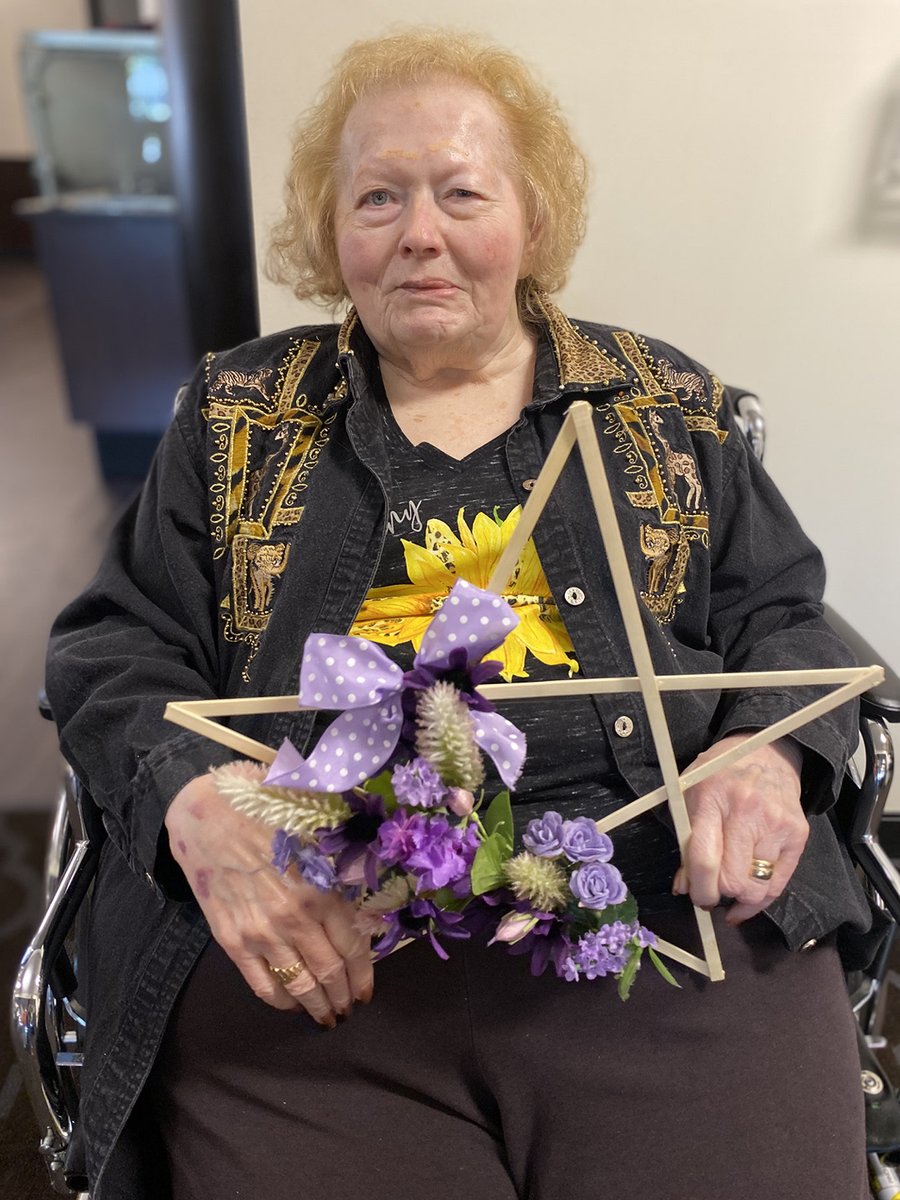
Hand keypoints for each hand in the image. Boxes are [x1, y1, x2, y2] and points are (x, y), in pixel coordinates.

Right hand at [165, 774, 373, 1024]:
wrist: (207, 813)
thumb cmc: (269, 811)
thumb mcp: (319, 830)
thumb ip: (345, 864)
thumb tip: (372, 890)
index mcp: (322, 888)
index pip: (353, 947)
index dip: (363, 975)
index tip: (367, 992)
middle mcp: (295, 917)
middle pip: (329, 973)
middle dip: (343, 997)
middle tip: (349, 1009)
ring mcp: (261, 932)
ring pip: (298, 986)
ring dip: (316, 1006)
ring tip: (326, 1016)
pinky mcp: (231, 940)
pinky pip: (261, 985)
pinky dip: (280, 1002)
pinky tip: (291, 1005)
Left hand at [673, 734, 807, 925]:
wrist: (765, 754)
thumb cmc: (719, 776)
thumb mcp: (690, 797)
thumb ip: (685, 842)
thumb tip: (684, 888)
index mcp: (711, 798)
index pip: (705, 860)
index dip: (699, 890)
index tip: (697, 897)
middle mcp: (747, 811)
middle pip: (732, 880)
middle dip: (718, 895)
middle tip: (712, 891)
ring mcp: (776, 823)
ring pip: (758, 888)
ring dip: (741, 897)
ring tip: (732, 889)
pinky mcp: (798, 834)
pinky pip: (779, 884)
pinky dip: (762, 897)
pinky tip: (749, 897)